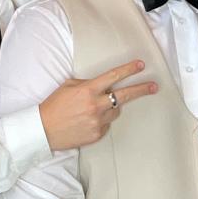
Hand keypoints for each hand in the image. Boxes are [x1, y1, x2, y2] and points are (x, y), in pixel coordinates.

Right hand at [40, 60, 156, 150]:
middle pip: (125, 95)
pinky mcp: (97, 134)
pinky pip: (107, 124)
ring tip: (92, 109)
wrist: (43, 130)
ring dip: (111, 107)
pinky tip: (86, 121)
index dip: (129, 70)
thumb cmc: (54, 106)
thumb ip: (87, 84)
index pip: (113, 76)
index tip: (141, 65)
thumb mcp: (68, 87)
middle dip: (141, 89)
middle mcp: (95, 105)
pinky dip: (101, 120)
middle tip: (154, 86)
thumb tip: (102, 84)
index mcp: (87, 90)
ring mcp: (98, 121)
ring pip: (115, 110)